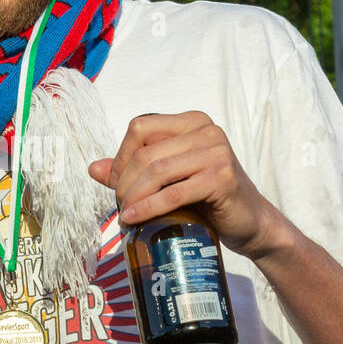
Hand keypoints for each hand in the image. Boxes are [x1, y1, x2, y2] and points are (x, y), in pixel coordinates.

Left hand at [87, 111, 287, 259]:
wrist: (249, 222)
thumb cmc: (207, 198)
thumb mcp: (169, 178)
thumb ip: (134, 169)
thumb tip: (93, 168)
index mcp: (192, 122)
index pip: (141, 128)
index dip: (121, 156)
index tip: (115, 184)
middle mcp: (207, 130)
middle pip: (146, 152)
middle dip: (124, 182)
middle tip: (120, 206)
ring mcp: (217, 152)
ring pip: (157, 171)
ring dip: (134, 196)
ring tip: (125, 215)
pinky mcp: (222, 178)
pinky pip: (174, 192)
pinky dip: (149, 207)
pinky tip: (135, 219)